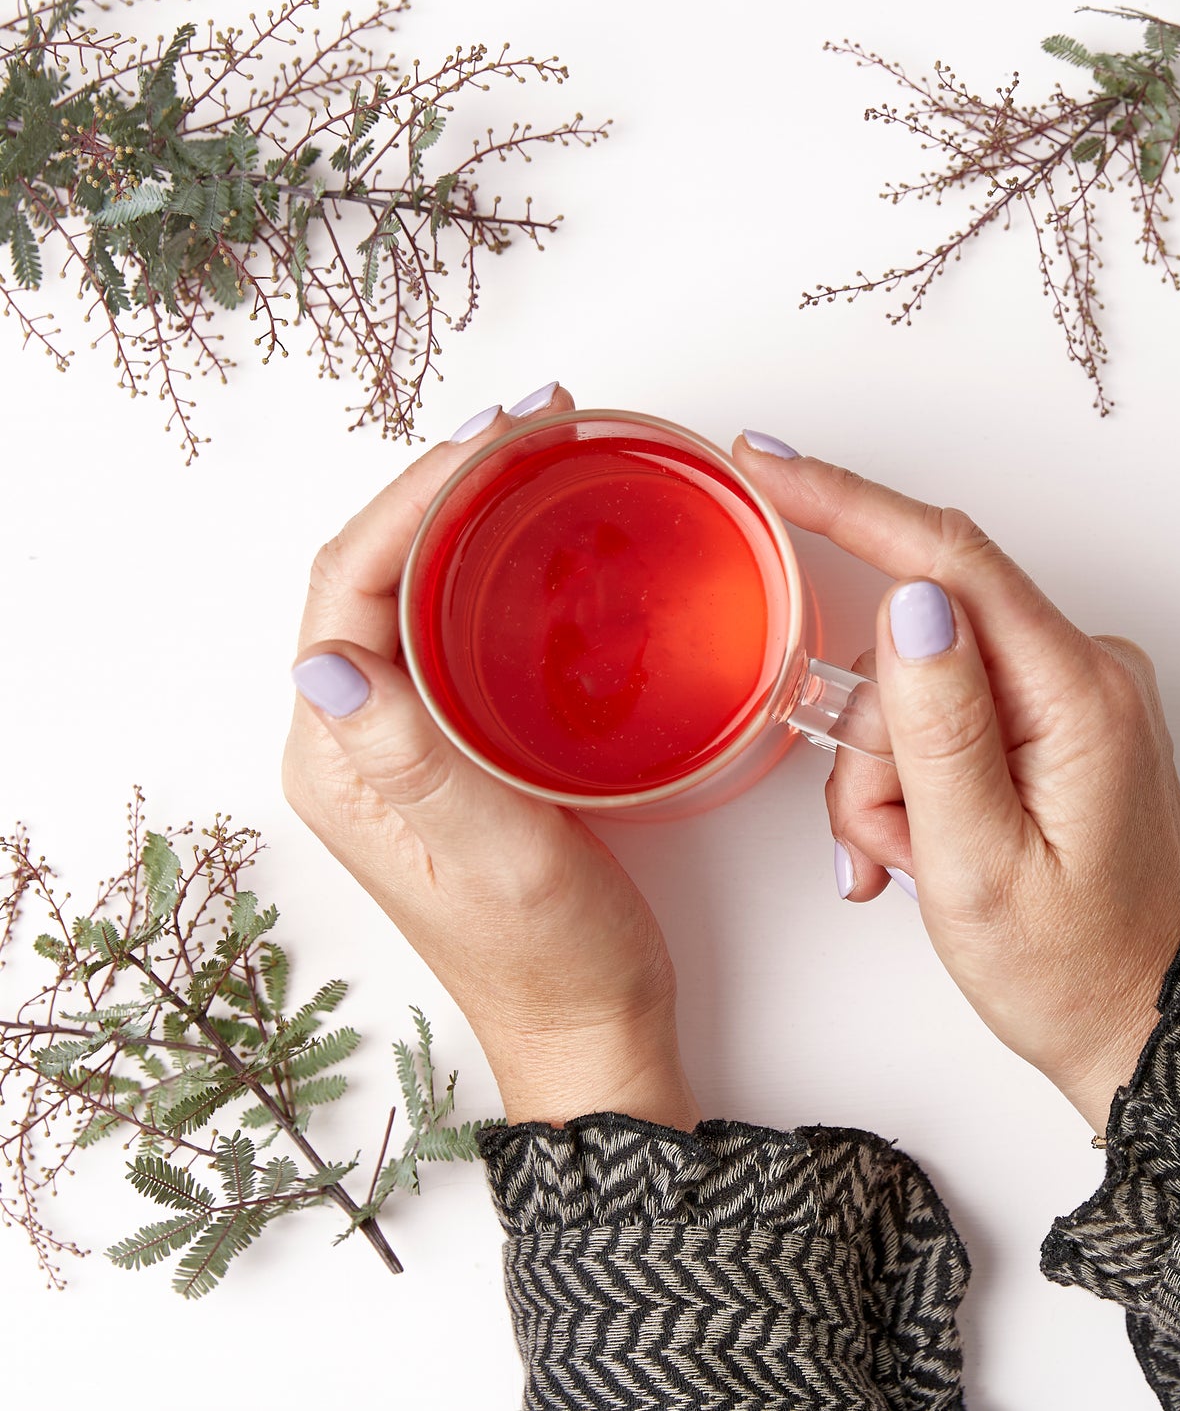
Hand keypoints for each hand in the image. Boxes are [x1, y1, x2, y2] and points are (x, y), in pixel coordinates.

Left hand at [282, 384, 698, 1129]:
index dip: (410, 498)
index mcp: (339, 758)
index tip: (491, 439)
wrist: (589, 1020)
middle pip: (371, 573)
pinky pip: (454, 630)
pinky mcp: (454, 747)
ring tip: (536, 457)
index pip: (346, 589)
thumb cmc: (550, 954)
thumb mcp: (493, 856)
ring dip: (466, 515)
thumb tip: (323, 665)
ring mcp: (403, 741)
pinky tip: (542, 546)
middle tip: (528, 424)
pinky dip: (493, 569)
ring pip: (414, 592)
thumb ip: (409, 761)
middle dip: (441, 485)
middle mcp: (356, 739)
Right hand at [735, 436, 1179, 1133]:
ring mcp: (1066, 694)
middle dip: (871, 741)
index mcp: (1075, 693)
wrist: (1140, 1026)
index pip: (948, 559)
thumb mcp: (978, 863)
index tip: (766, 460)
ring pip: (915, 686)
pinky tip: (924, 846)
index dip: (847, 502)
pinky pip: (945, 713)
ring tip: (910, 861)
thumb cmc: (1069, 967)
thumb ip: (939, 725)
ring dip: (887, 775)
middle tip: (881, 839)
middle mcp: (1081, 671)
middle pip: (915, 640)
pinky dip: (913, 779)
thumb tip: (910, 601)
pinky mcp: (1049, 720)